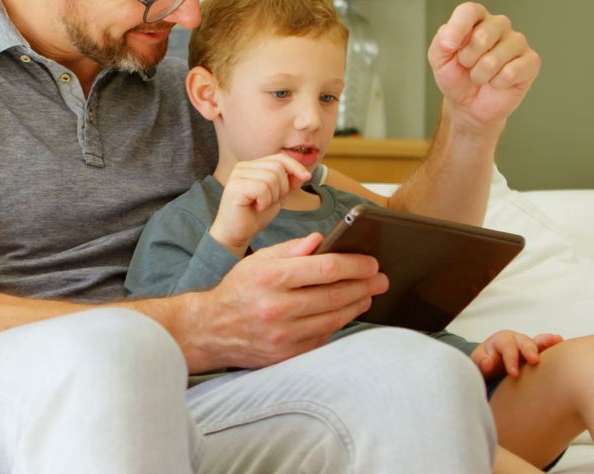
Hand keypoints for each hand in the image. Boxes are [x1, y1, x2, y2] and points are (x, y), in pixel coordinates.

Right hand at [187, 233, 388, 371]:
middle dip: (364, 285)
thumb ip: (291, 249)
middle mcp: (277, 307)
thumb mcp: (258, 260)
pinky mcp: (287, 354)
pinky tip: (346, 311)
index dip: (355, 265)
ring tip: (368, 294)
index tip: (371, 262)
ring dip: (357, 304)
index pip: (325, 268)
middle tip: (381, 278)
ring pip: (334, 318)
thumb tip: (322, 240)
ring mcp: (283, 335)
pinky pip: (322, 336)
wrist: (212, 330)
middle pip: (335, 295)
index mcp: (271, 277)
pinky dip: (338, 323)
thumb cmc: (239, 290)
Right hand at [209, 154, 311, 256]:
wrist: (237, 234)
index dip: (295, 166)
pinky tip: (256, 207)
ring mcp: (237, 176)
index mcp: (251, 166)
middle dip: (283, 187)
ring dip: (273, 196)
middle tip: (271, 201)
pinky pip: (262, 188)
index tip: (307, 177)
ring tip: (262, 205)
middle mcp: (242, 167)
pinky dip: (265, 201)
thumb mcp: (278, 197)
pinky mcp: (234, 187)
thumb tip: (305, 173)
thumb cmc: (254, 216)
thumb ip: (289, 184)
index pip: (279, 158)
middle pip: (277, 167)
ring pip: (271, 178)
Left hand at [428, 2, 540, 134]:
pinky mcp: (531, 61)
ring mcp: (517, 42)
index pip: (469, 11)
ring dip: (480, 75)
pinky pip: (511, 73)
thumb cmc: (456, 77)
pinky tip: (497, 82)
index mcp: (477, 18)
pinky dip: (497, 83)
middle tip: (468, 66)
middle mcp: (500, 25)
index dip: (458, 28)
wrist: (469, 104)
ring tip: (481, 76)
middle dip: (467, 60)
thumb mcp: (439, 59)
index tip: (448, 47)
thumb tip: (449, 40)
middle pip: (482, 36)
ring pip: (494, 59)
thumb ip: (441, 43)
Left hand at [471, 330, 563, 380]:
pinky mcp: (538, 353)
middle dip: (529, 350)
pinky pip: (547, 347)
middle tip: (534, 361)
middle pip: (524, 342)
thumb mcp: (478, 363)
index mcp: (501, 340)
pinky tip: (561, 342)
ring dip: (546, 342)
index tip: (514, 373)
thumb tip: (488, 363)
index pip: (507, 347)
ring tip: (557, 341)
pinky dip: (553, 344)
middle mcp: (516, 340)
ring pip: (538, 341)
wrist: (491, 365)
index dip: (511, 359)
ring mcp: (529, 345)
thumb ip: (481, 362)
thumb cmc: (484, 363)